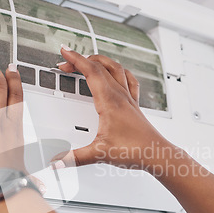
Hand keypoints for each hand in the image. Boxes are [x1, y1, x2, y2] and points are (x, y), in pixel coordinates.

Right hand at [56, 48, 172, 169]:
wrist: (157, 154)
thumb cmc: (134, 151)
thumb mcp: (98, 154)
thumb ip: (74, 158)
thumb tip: (56, 161)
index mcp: (109, 102)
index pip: (90, 71)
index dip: (75, 59)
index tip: (64, 51)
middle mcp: (120, 95)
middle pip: (99, 66)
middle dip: (80, 60)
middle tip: (66, 62)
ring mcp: (128, 98)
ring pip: (114, 68)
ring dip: (99, 61)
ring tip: (87, 61)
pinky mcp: (133, 104)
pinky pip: (128, 79)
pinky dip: (118, 71)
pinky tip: (116, 73)